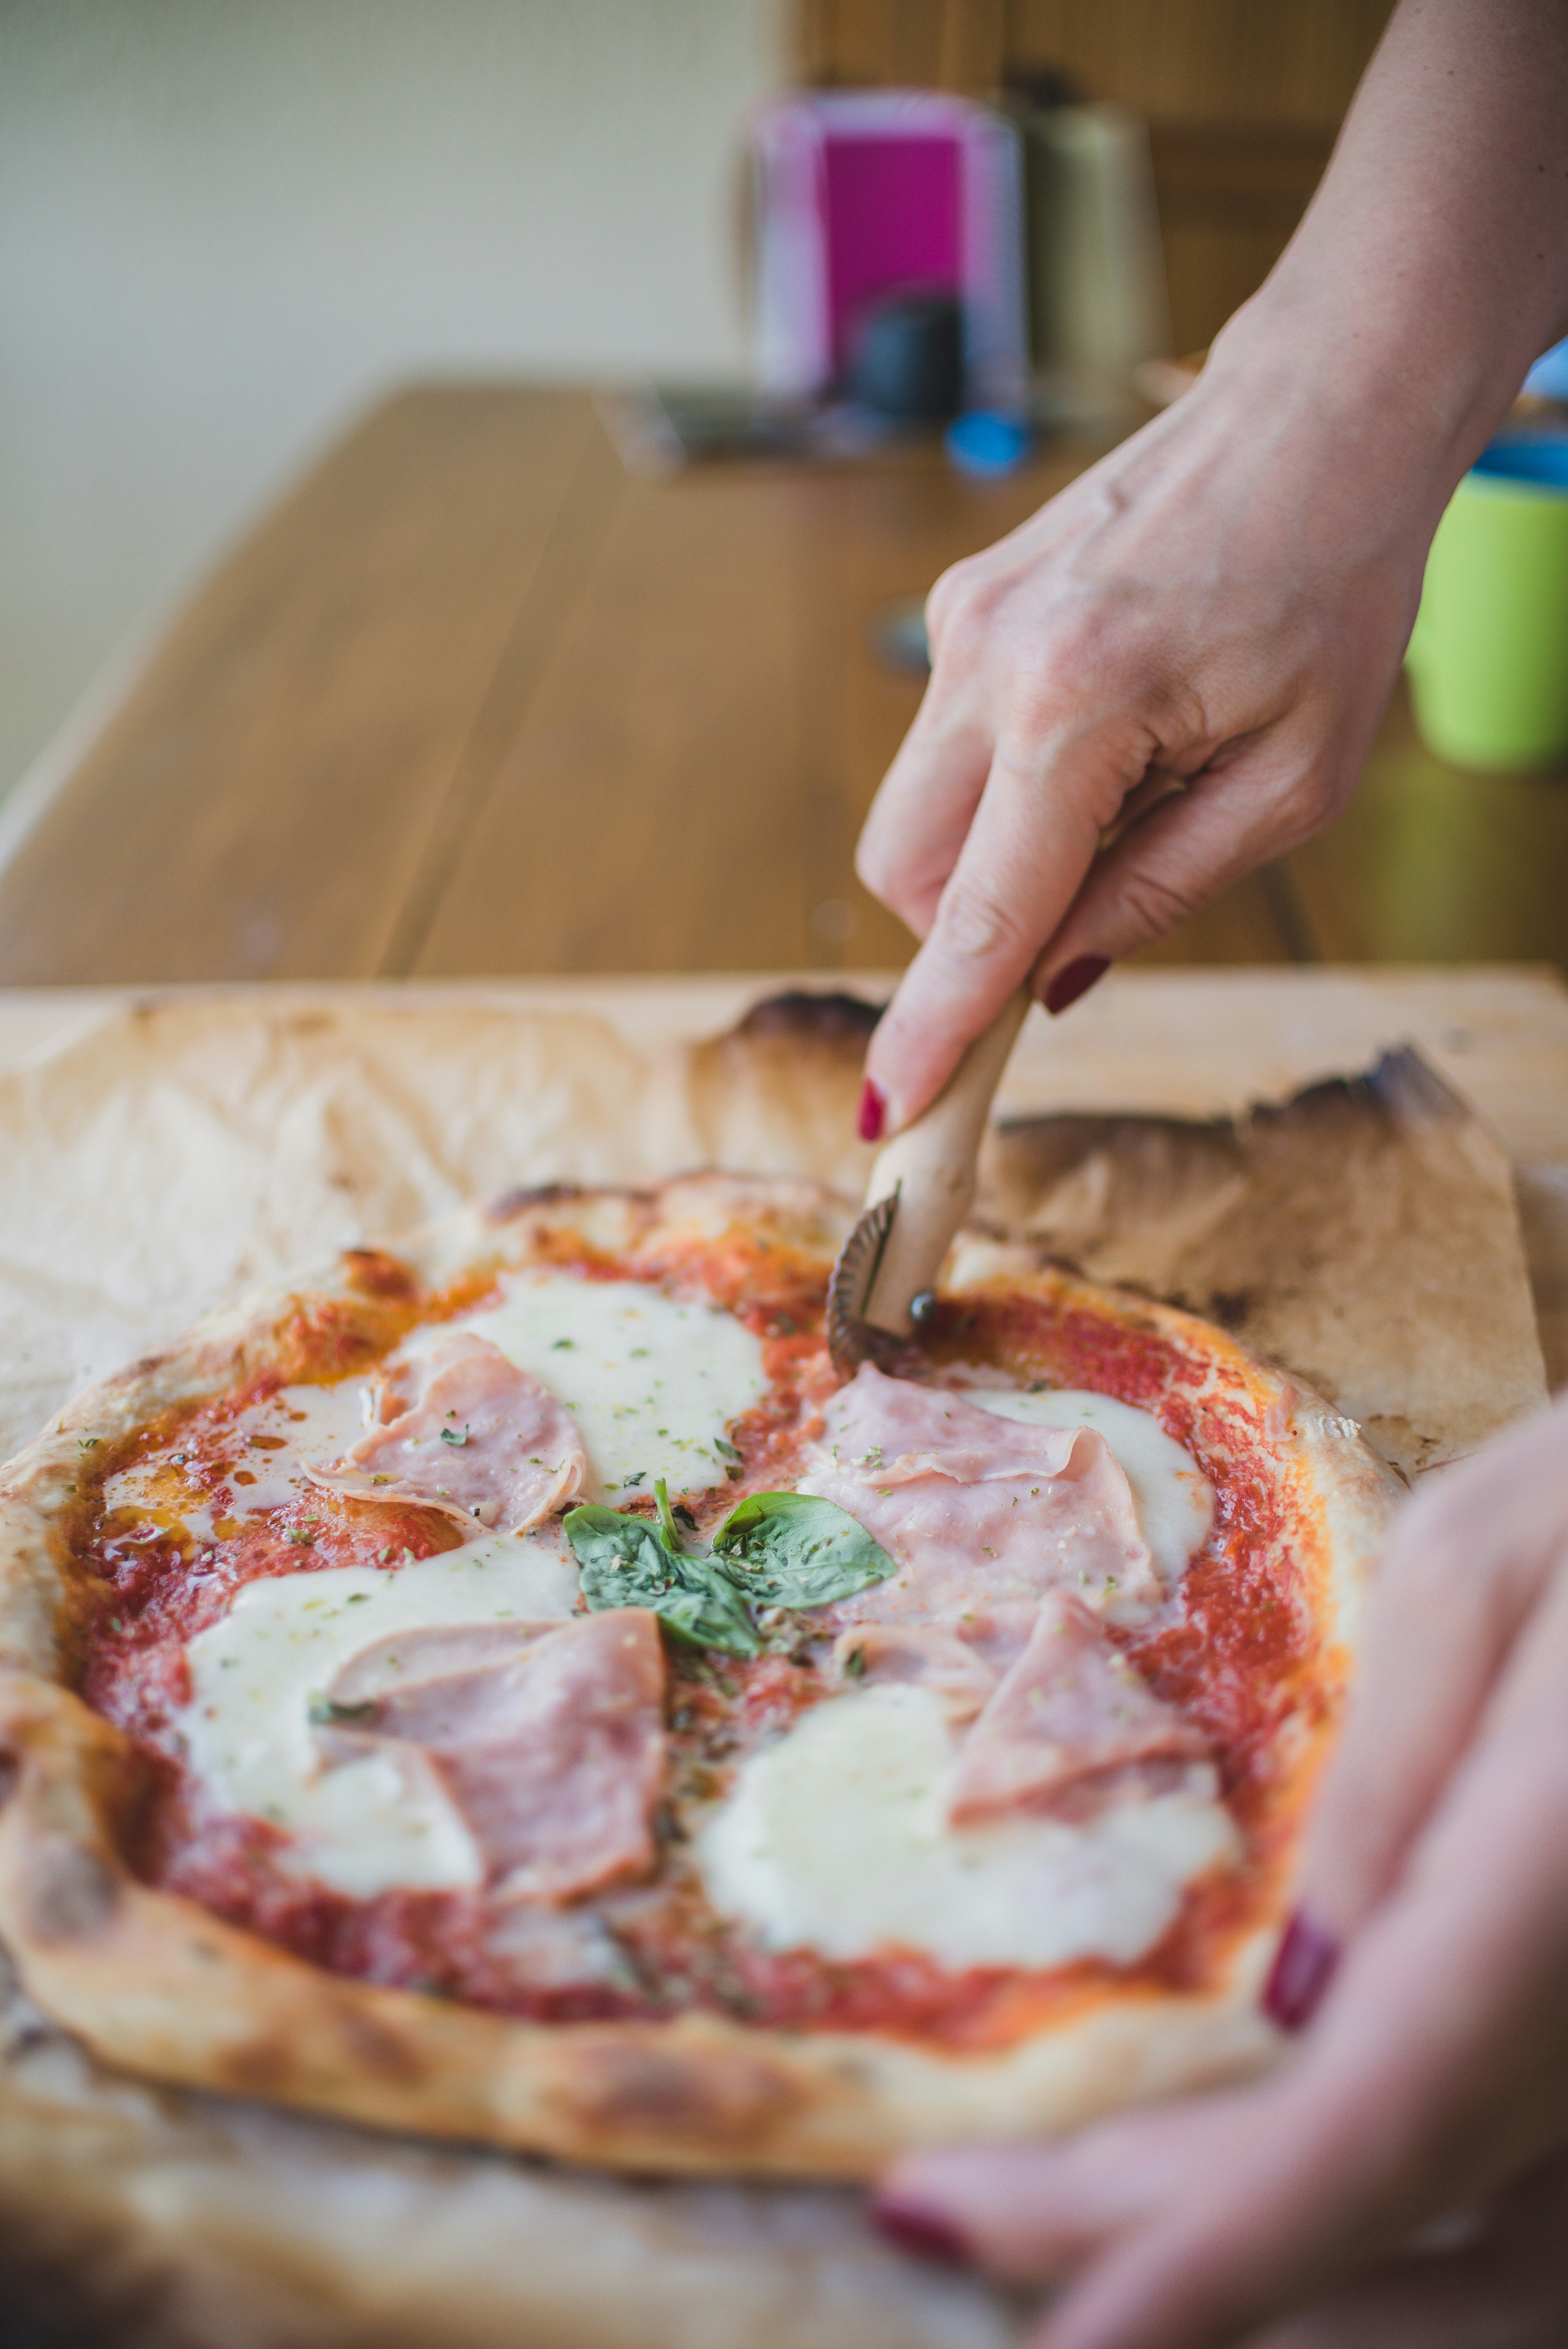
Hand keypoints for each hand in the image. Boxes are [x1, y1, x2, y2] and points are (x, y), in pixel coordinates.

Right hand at [855, 322, 1434, 1134]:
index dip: (933, 1030)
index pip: (979, 916)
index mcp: (1076, 709)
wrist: (1319, 410)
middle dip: (965, 933)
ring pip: (914, 813)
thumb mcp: (1294, 781)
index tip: (889, 1117)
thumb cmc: (1334, 585)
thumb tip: (1053, 982)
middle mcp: (988, 662)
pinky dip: (1004, 786)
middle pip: (906, 873)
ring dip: (990, 855)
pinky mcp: (963, 604)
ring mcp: (961, 623)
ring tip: (1122, 798)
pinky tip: (1103, 740)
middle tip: (1073, 922)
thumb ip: (1161, 890)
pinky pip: (948, 746)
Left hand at [875, 1394, 1567, 2346]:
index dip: (1222, 2258)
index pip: (1386, 2122)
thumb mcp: (1500, 1556)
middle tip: (949, 2209)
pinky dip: (1362, 2199)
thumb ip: (1399, 1777)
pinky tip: (1225, 2148)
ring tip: (1059, 2203)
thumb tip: (1302, 1999)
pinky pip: (1524, 2181)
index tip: (1067, 2344)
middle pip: (1402, 2199)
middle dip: (1170, 2245)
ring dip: (1264, 2250)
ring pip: (1481, 2242)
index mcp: (1564, 1869)